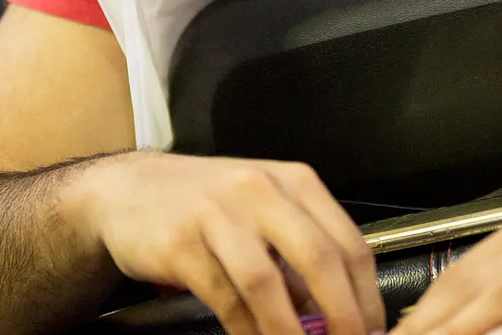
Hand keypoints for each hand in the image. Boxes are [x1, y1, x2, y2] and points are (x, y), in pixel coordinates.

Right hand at [77, 152, 381, 334]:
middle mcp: (261, 191)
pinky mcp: (181, 242)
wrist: (128, 190)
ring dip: (289, 330)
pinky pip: (223, 296)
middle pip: (318, 258)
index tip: (373, 330)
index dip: (367, 295)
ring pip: (267, 282)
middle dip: (342, 313)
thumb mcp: (264, 207)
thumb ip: (301, 247)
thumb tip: (338, 308)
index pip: (349, 242)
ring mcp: (218, 214)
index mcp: (295, 182)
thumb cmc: (208, 203)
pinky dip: (245, 328)